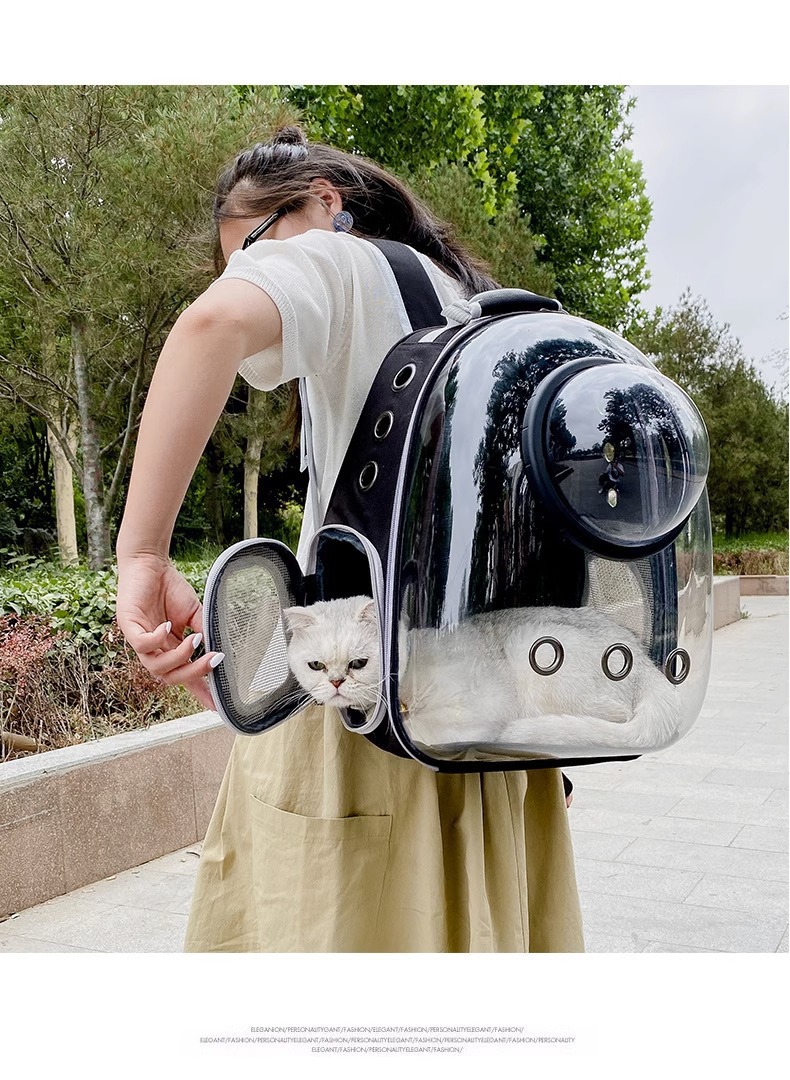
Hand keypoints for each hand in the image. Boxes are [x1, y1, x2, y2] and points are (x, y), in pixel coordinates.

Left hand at [115, 552, 222, 711]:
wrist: (150, 562)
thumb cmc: (168, 587)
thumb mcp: (194, 613)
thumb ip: (204, 631)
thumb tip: (218, 649)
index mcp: (168, 648)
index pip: (184, 675)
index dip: (200, 691)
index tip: (216, 706)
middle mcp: (153, 649)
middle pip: (170, 677)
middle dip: (194, 673)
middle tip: (213, 662)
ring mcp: (139, 638)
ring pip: (155, 666)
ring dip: (179, 657)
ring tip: (194, 640)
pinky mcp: (128, 625)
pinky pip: (141, 644)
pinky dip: (158, 639)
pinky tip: (169, 626)